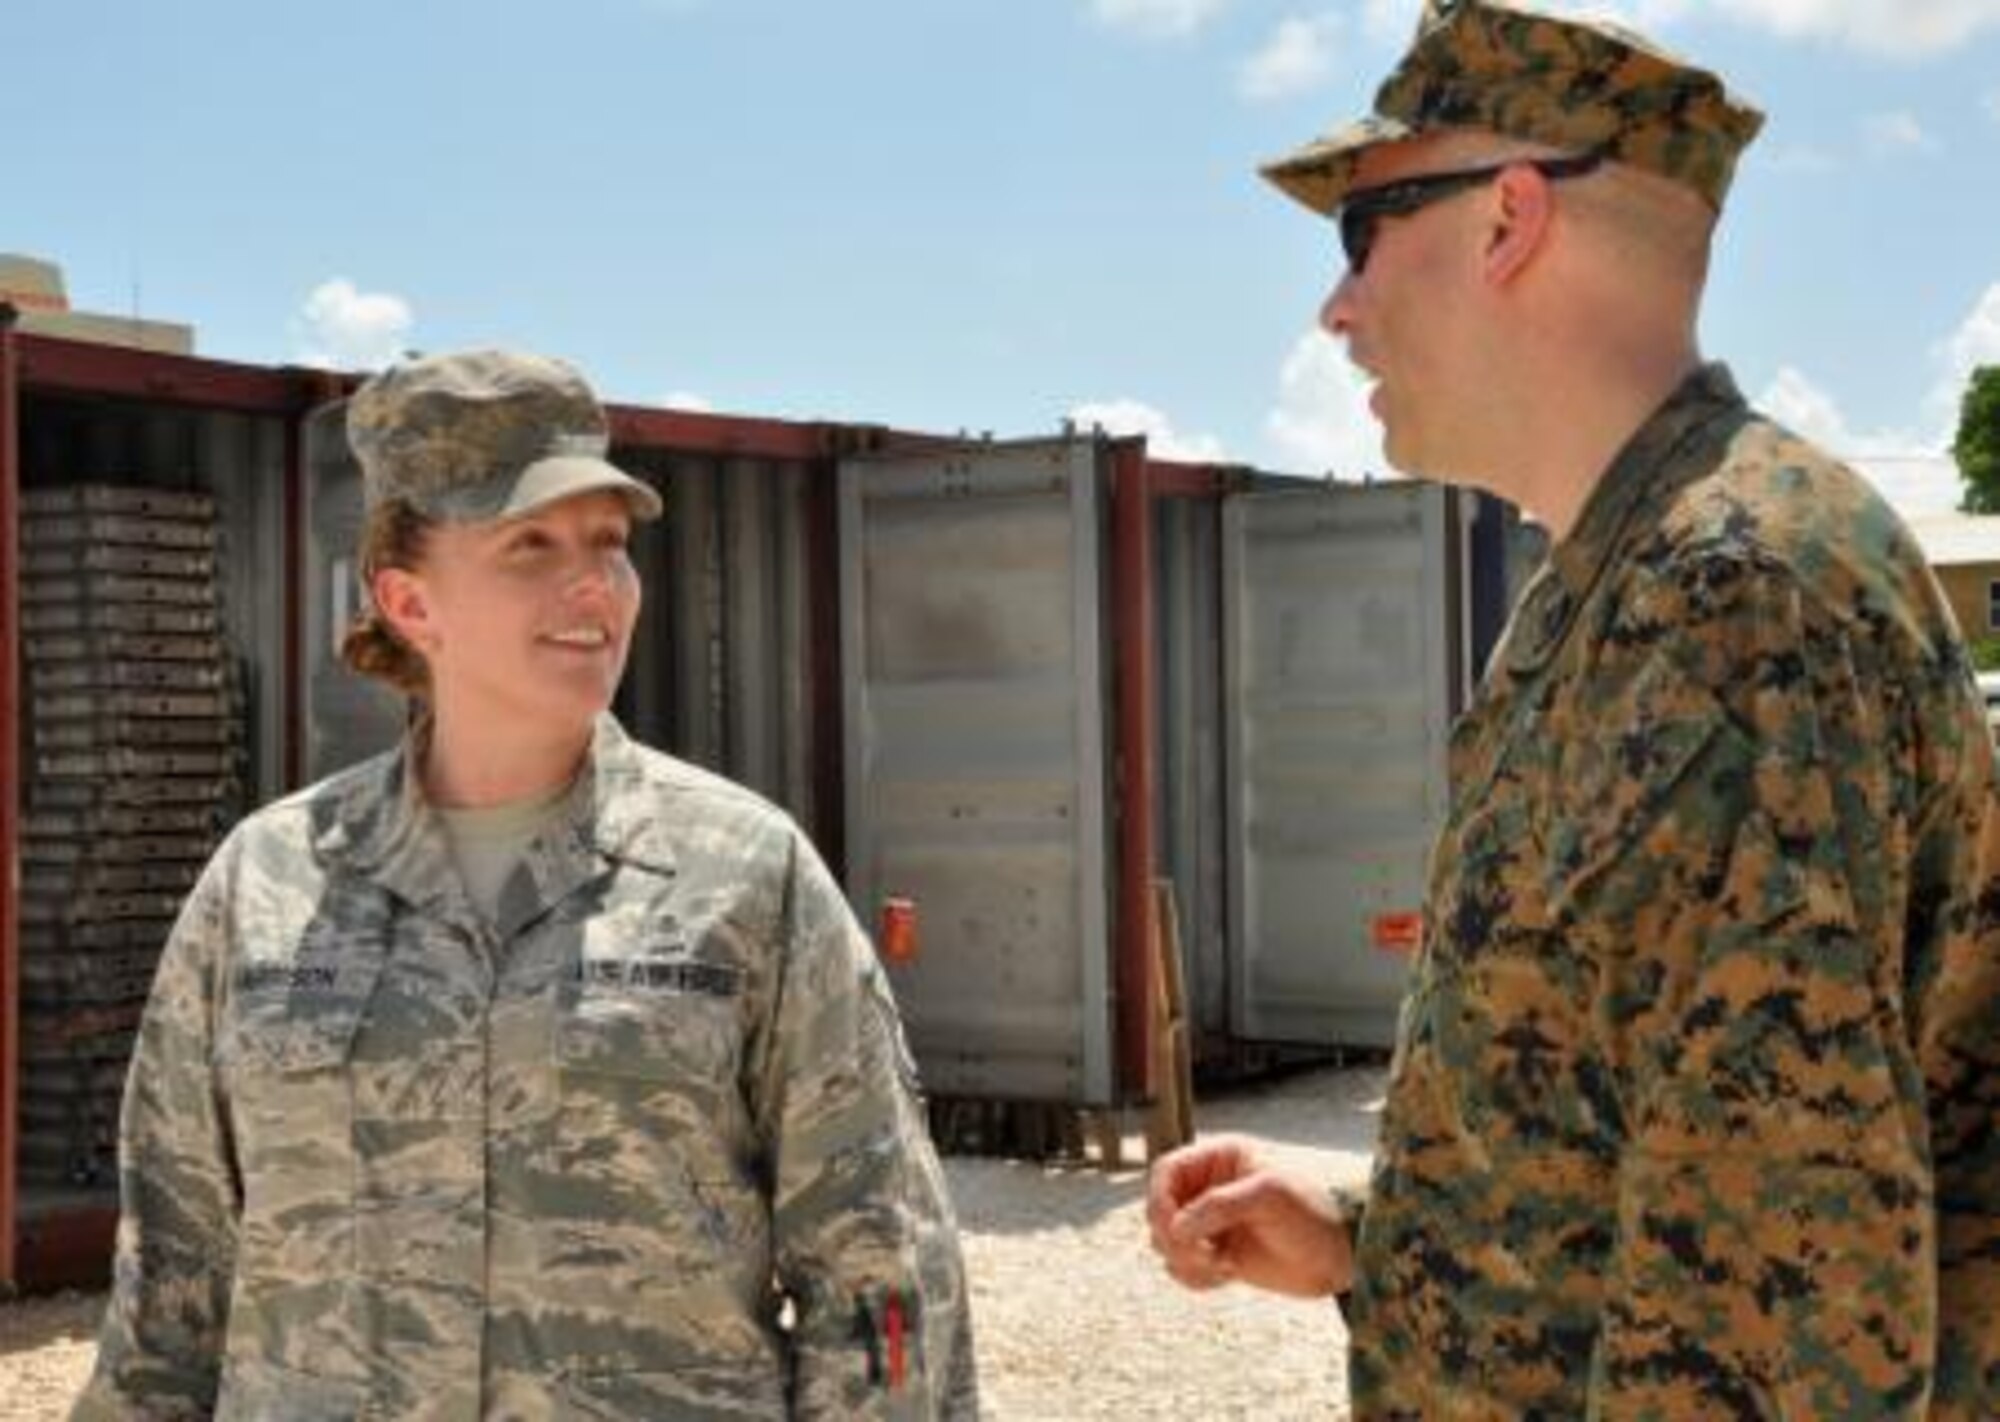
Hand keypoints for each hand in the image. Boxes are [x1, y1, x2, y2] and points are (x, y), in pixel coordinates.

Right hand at [1145, 1134, 1353, 1298]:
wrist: (1343, 1254)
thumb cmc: (1313, 1211)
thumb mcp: (1269, 1196)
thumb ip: (1218, 1206)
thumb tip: (1175, 1227)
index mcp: (1220, 1159)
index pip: (1167, 1171)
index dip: (1160, 1198)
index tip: (1171, 1227)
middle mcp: (1211, 1188)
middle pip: (1160, 1209)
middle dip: (1173, 1237)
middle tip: (1204, 1255)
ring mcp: (1213, 1223)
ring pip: (1167, 1242)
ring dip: (1185, 1260)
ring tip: (1221, 1267)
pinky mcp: (1218, 1255)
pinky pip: (1183, 1268)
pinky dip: (1194, 1277)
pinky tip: (1226, 1277)